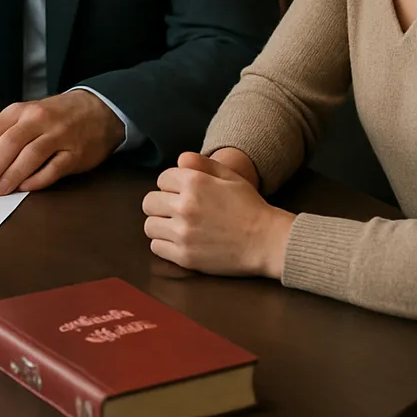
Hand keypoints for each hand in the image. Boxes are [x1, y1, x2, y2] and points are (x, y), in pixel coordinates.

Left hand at [0, 90, 124, 195]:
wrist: (96, 109)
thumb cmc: (51, 118)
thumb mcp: (17, 122)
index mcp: (18, 112)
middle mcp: (37, 119)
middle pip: (8, 144)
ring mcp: (58, 135)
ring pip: (31, 154)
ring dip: (11, 174)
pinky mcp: (76, 152)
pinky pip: (55, 166)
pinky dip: (39, 178)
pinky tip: (25, 188)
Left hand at [141, 152, 294, 277]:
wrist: (267, 241)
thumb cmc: (249, 206)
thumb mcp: (229, 176)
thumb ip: (201, 163)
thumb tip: (179, 160)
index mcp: (194, 182)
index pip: (162, 179)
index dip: (172, 185)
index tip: (183, 193)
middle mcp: (184, 206)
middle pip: (149, 202)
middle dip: (161, 204)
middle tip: (176, 210)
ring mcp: (183, 233)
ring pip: (150, 225)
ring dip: (160, 224)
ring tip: (176, 226)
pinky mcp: (185, 256)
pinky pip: (157, 247)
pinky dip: (164, 244)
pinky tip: (180, 241)